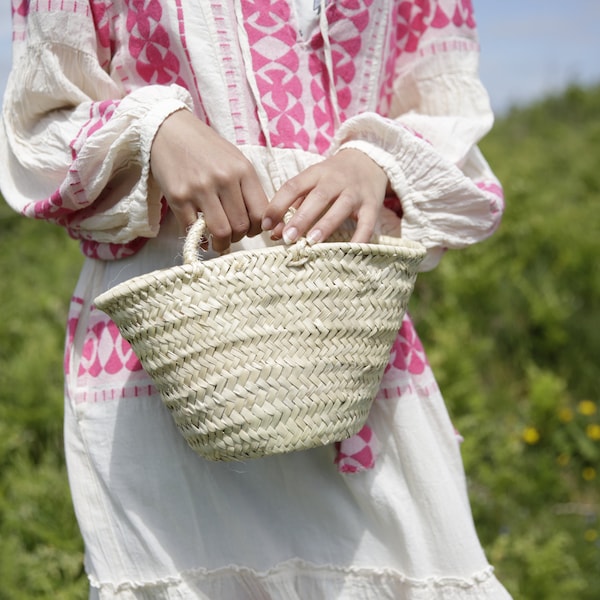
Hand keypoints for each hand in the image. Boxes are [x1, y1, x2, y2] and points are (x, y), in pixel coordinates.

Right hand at [150, 109, 267, 251]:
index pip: (260, 213)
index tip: (251, 231)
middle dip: (238, 238)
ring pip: (221, 232)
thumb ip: (248, 188)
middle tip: (232, 236)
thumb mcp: (235, 161)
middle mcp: (224, 179)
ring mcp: (200, 189)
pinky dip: (200, 239)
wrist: (169, 130)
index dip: (257, 229)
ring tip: (218, 241)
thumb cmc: (205, 148)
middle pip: (241, 226)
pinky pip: (193, 229)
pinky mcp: (178, 197)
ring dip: (221, 243)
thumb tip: (258, 221)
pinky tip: (201, 236)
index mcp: (243, 170)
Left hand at [261, 149, 389, 243]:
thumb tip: (274, 233)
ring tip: (312, 242)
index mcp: (315, 173)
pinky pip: (367, 223)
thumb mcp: (312, 184)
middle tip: (287, 237)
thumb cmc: (332, 178)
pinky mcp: (372, 205)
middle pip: (317, 197)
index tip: (265, 225)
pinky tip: (348, 251)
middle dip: (301, 218)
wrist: (370, 161)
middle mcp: (336, 180)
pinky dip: (360, 237)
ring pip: (341, 207)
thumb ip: (293, 207)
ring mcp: (355, 193)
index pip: (293, 186)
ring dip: (325, 225)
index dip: (277, 205)